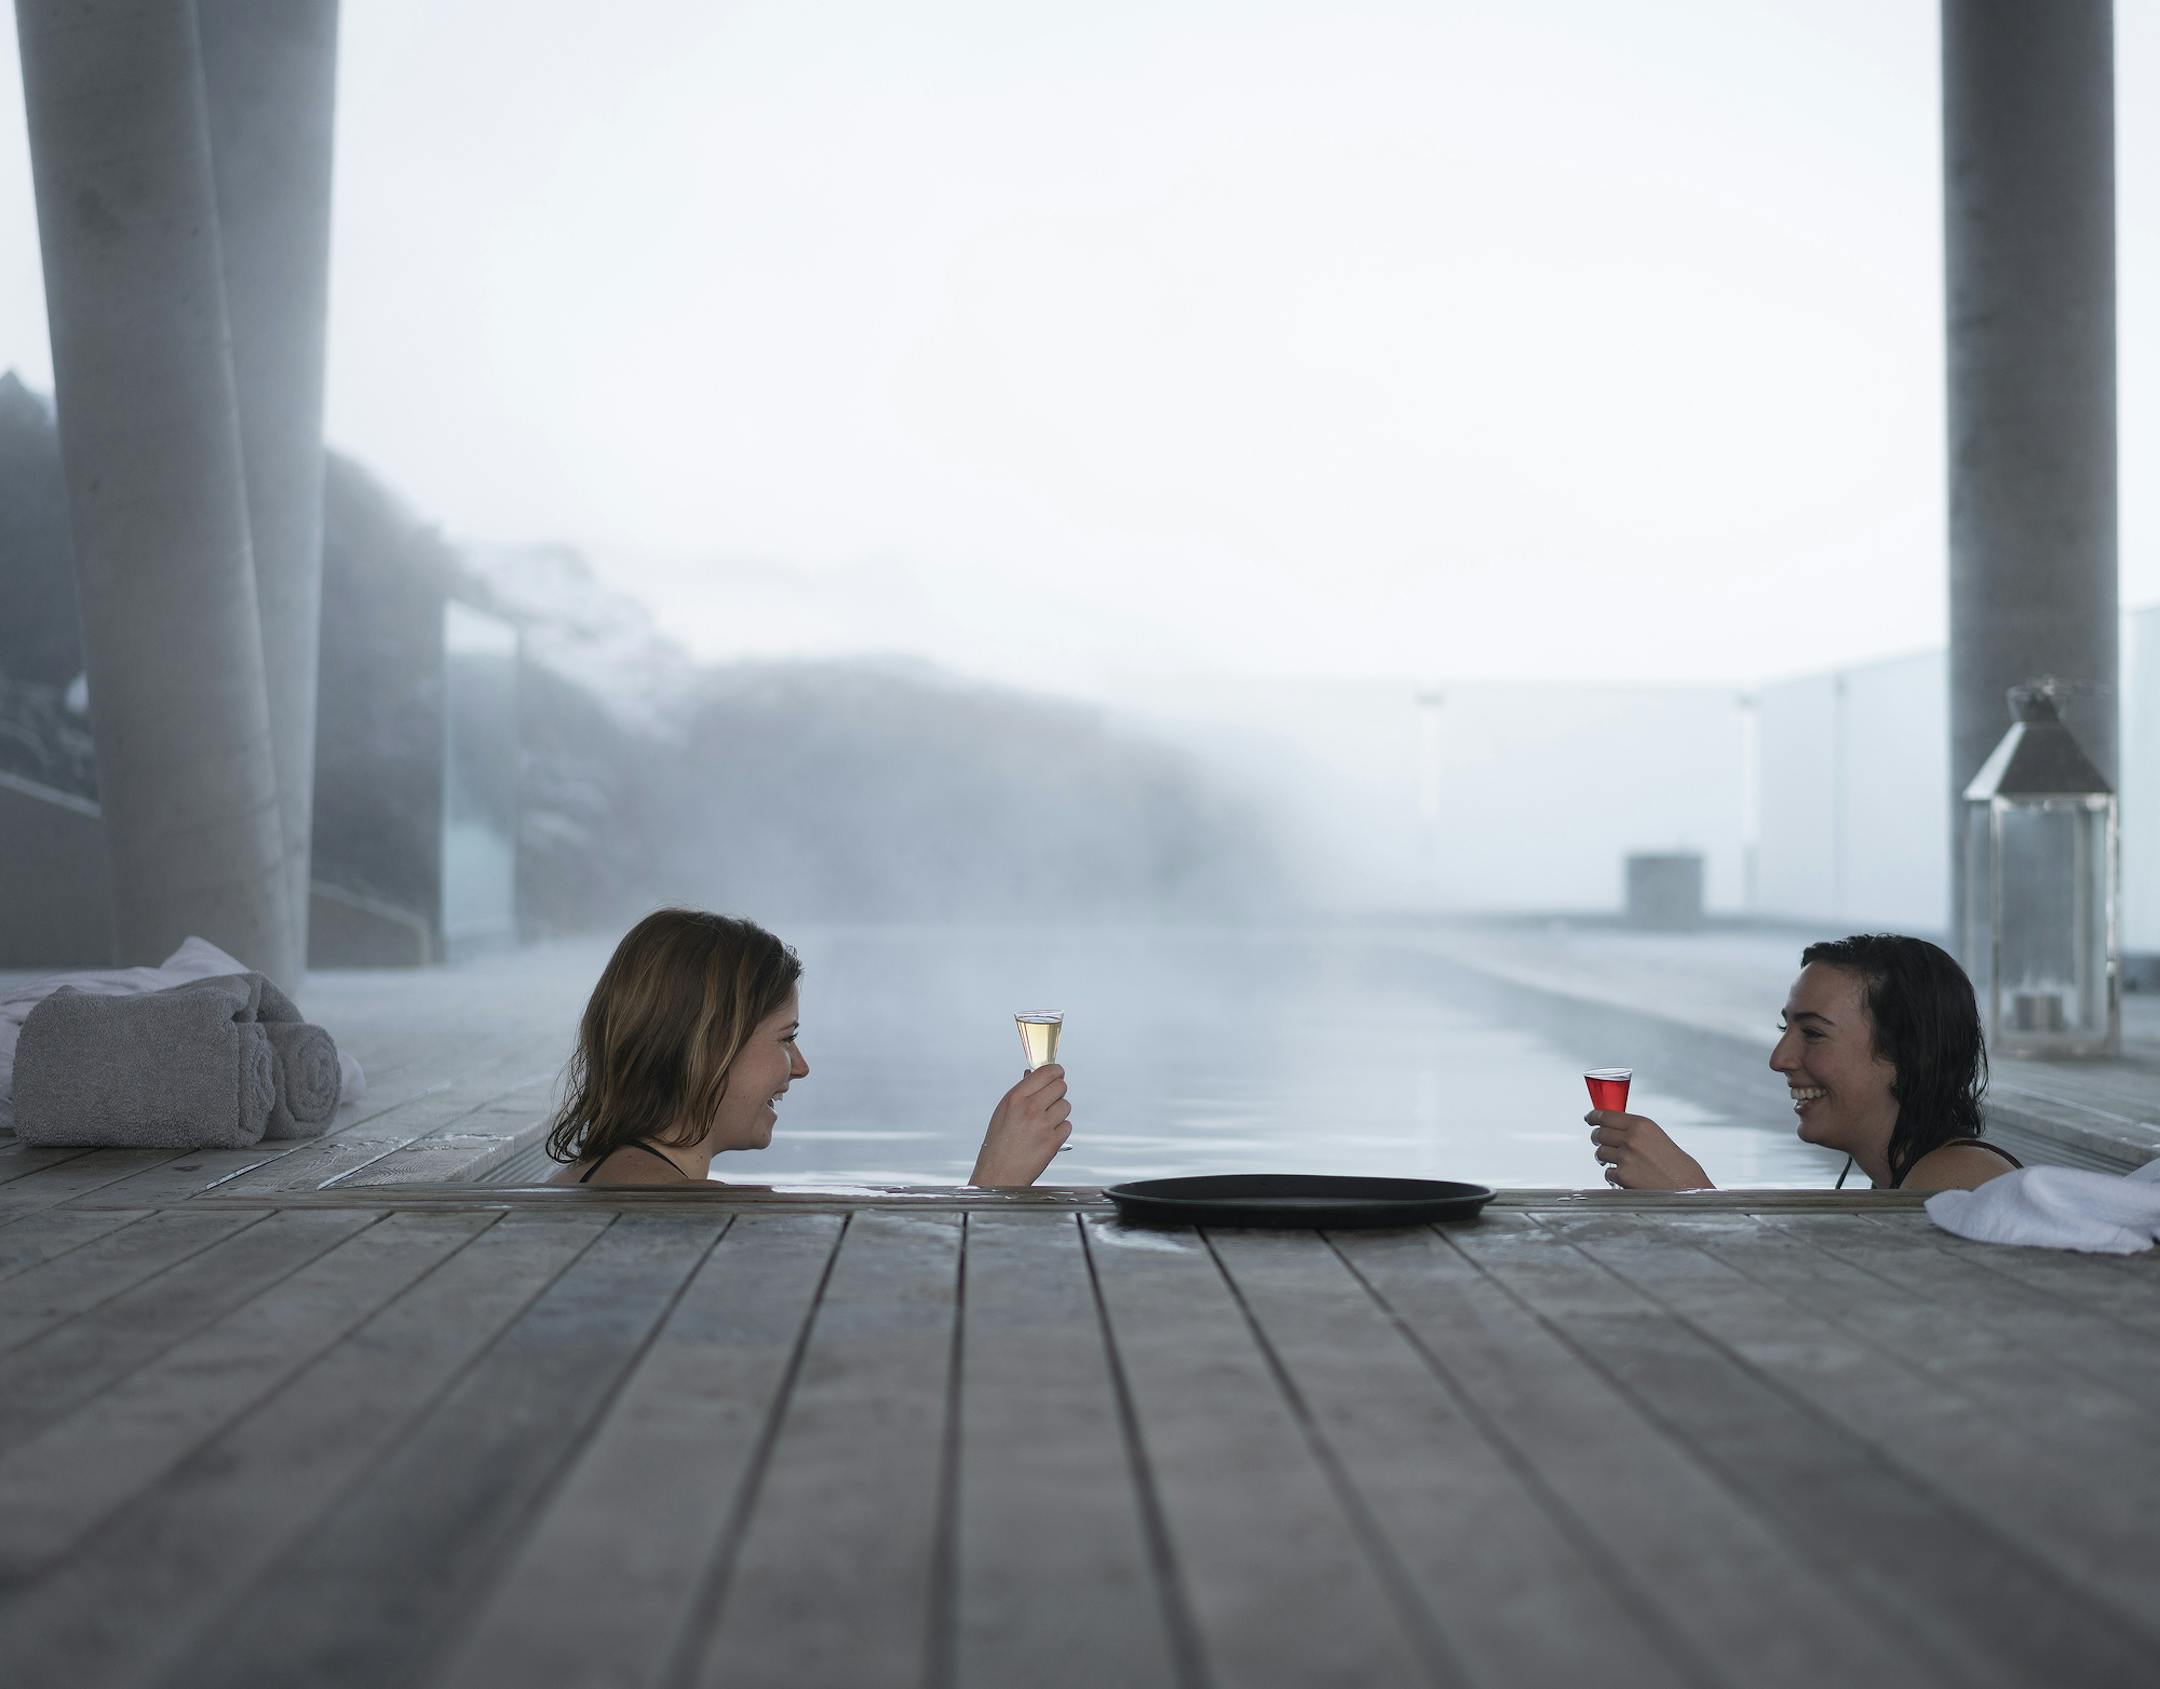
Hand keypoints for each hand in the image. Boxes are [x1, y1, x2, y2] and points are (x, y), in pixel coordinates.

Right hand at [969, 1064, 1072, 1186]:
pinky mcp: (1053, 1141)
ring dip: (1059, 1112)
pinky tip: (1045, 1136)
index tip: (1057, 1074)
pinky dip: (1060, 1130)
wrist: (999, 1173)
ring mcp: (1043, 1125)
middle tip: (1050, 1100)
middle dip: (1058, 1092)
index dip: (1056, 1071)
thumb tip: (1032, 1074)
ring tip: (1043, 1123)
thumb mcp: (1003, 1111)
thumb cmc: (998, 1143)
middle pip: (1061, 1086)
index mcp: (1016, 1097)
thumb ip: (1021, 1091)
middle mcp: (1030, 1108)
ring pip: (1066, 1106)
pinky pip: (1067, 1126)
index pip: (1047, 1072)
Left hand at [1588, 1109, 1713, 1190]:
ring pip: (1600, 1154)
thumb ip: (1636, 1131)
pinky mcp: (1622, 1176)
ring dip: (1605, 1158)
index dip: (1594, 1116)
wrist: (1687, 1187)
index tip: (1589, 1118)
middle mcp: (1631, 1138)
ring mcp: (1625, 1157)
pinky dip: (1614, 1176)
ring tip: (1620, 1162)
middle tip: (1600, 1142)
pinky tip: (1628, 1177)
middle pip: (1599, 1134)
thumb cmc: (1676, 1164)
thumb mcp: (1657, 1137)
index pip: (1607, 1115)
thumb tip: (1613, 1128)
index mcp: (1641, 1125)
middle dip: (1598, 1139)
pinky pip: (1608, 1173)